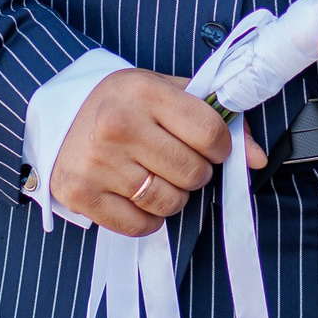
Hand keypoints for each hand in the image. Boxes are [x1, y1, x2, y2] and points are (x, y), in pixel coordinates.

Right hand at [49, 68, 266, 236]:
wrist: (60, 114)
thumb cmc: (124, 104)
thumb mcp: (168, 94)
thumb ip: (215, 119)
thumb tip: (257, 159)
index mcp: (144, 92)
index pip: (210, 132)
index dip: (221, 147)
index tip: (211, 147)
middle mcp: (118, 125)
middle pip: (193, 172)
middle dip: (196, 173)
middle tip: (179, 162)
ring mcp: (97, 162)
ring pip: (170, 203)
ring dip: (174, 197)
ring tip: (157, 177)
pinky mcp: (81, 194)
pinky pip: (139, 226)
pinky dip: (148, 219)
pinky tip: (137, 196)